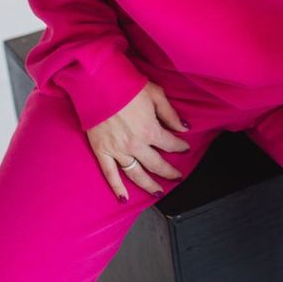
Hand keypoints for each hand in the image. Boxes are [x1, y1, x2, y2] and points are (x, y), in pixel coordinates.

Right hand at [86, 81, 191, 200]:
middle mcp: (135, 144)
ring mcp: (117, 150)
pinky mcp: (101, 151)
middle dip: (169, 171)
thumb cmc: (127, 85)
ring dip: (148, 185)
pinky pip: (110, 174)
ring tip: (158, 193)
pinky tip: (125, 198)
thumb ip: (170, 114)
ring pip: (136, 174)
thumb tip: (184, 128)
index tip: (184, 147)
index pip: (170, 144)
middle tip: (177, 177)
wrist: (98, 83)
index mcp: (150, 130)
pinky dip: (117, 188)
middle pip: (156, 164)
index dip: (180, 146)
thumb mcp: (155, 94)